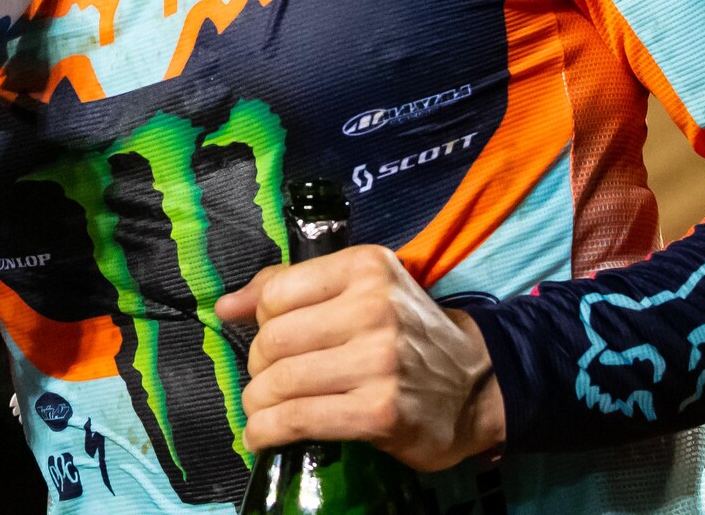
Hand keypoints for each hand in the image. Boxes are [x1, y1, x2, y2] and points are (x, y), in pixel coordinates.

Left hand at [217, 244, 503, 471]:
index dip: (261, 321)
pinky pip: (300, 419)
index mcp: (365, 268)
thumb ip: (291, 288)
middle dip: (258, 366)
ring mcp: (378, 362)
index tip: (269, 341)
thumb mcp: (361, 290)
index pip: (277, 292)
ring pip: (282, 380)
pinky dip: (269, 430)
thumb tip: (226, 306)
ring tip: (260, 411)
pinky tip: (262, 435)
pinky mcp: (380, 411)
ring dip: (258, 402)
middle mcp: (374, 309)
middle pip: (275, 339)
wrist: (478, 385)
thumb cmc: (408, 334)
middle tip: (266, 381)